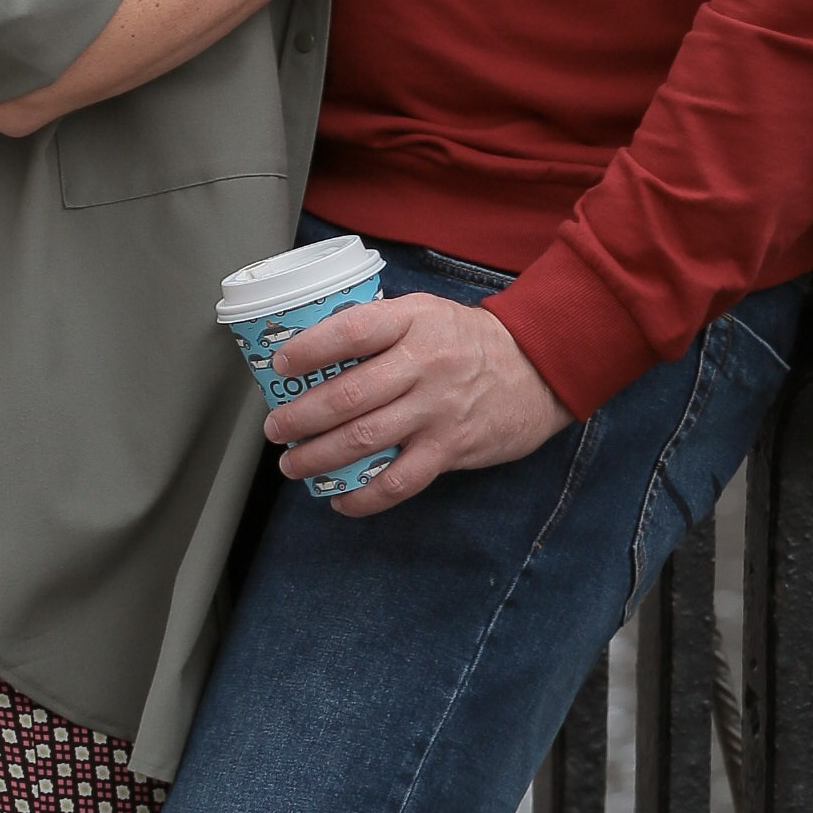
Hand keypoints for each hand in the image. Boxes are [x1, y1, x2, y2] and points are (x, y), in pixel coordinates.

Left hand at [264, 292, 571, 512]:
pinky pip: (399, 481)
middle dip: (302, 416)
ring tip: (293, 464)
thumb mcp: (426, 313)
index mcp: (414, 321)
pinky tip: (339, 499)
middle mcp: (424, 365)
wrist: (537, 368)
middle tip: (275, 428)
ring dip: (319, 456)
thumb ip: (380, 327)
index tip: (280, 365)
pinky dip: (363, 496)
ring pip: (366, 439)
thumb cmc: (468, 340)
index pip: (353, 331)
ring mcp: (438, 410)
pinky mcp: (450, 449)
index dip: (310, 349)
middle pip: (350, 395)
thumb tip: (314, 348)